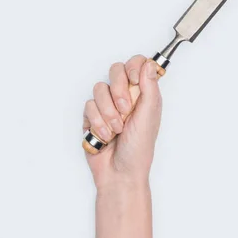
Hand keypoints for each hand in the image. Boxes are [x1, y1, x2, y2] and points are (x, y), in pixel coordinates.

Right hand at [83, 55, 162, 189]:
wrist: (119, 173)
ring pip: (99, 89)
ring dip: (108, 112)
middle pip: (115, 70)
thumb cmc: (138, 150)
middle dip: (118, 90)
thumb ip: (149, 88)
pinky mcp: (92, 117)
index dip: (133, 67)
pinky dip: (97, 122)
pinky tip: (105, 136)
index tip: (134, 81)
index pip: (137, 64)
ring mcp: (107, 106)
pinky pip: (88, 106)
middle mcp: (126, 97)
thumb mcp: (149, 117)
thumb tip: (148, 63)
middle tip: (126, 110)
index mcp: (144, 95)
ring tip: (116, 130)